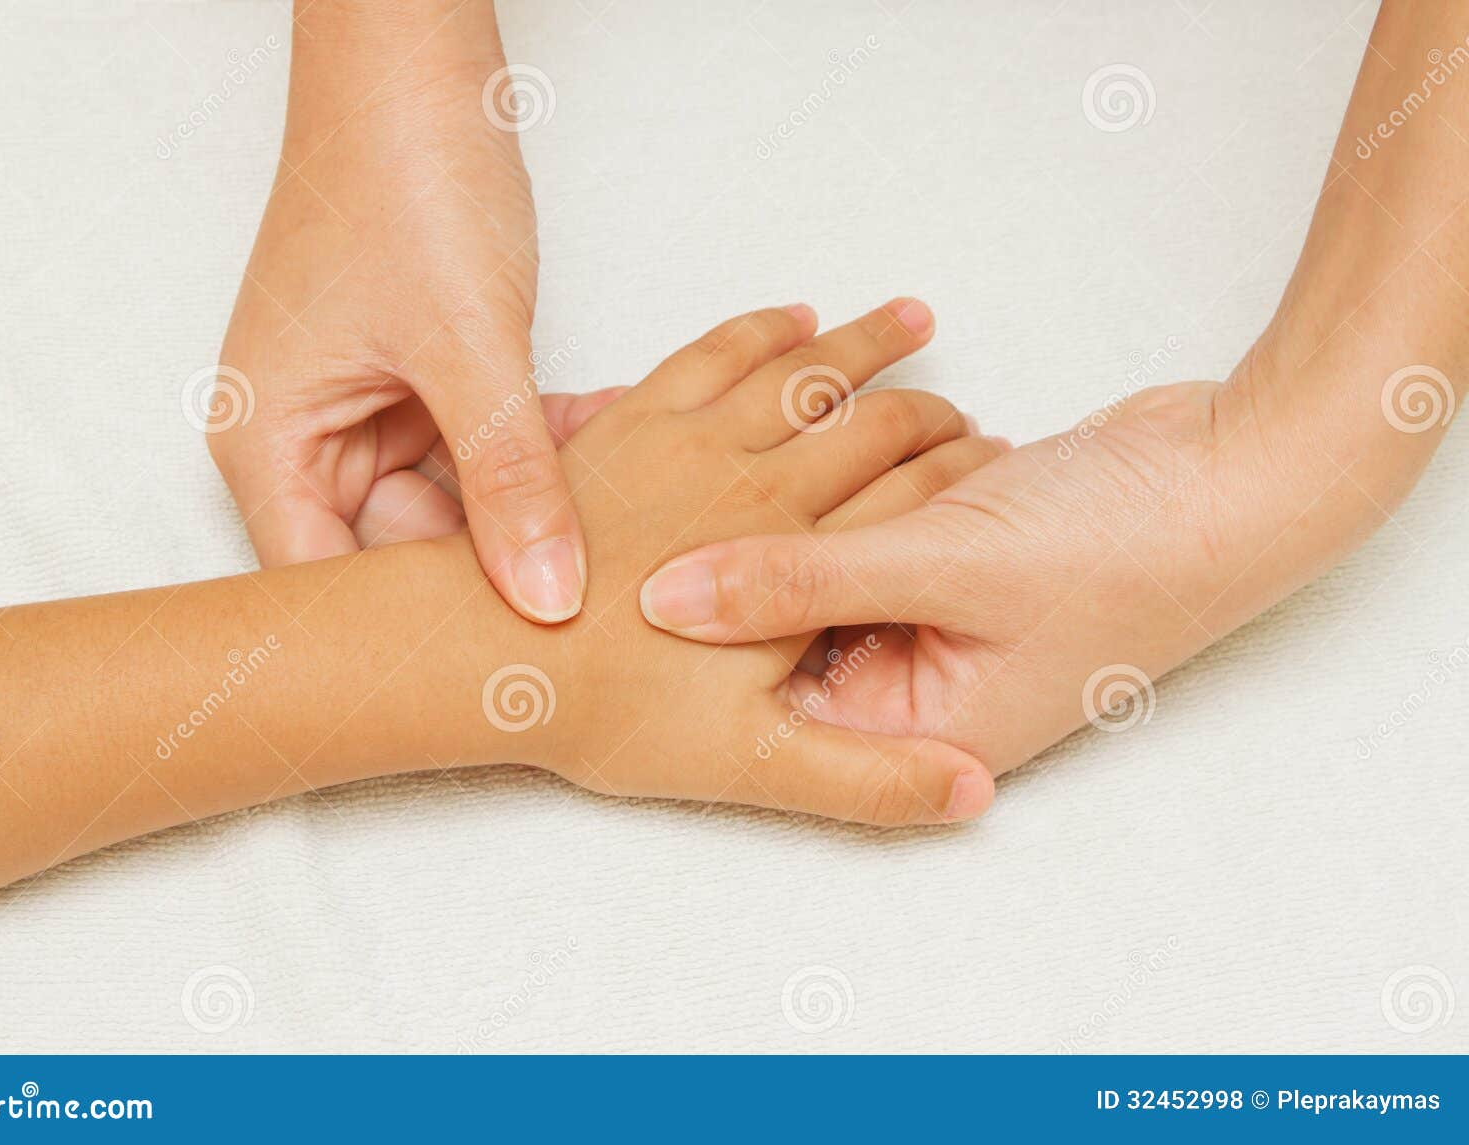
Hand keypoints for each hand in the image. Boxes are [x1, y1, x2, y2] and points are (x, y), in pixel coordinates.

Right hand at [208, 0, 592, 621]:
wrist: (418, 63)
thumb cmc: (403, 177)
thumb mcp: (465, 345)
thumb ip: (509, 477)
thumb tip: (546, 598)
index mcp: (272, 445)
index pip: (330, 591)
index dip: (408, 645)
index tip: (503, 687)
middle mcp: (313, 442)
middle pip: (407, 557)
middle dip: (505, 568)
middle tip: (603, 599)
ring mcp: (373, 413)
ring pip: (466, 505)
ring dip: (544, 500)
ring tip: (635, 520)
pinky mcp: (428, 385)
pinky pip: (493, 448)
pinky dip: (550, 445)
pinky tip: (624, 437)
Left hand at [505, 300, 1005, 823]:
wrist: (477, 652)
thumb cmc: (608, 710)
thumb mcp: (754, 764)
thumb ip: (868, 777)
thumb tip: (970, 792)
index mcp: (801, 561)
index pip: (909, 497)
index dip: (963, 477)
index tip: (998, 462)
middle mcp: (756, 485)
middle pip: (868, 422)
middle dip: (928, 405)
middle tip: (968, 396)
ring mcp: (692, 441)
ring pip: (801, 373)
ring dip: (862, 345)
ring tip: (908, 321)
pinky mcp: (634, 421)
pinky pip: (715, 352)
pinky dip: (761, 331)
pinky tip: (785, 320)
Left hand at [635, 350, 1422, 774]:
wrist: (1243, 479)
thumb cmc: (1118, 551)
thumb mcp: (942, 569)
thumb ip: (801, 583)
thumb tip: (664, 603)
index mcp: (907, 718)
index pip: (765, 693)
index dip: (692, 631)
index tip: (622, 562)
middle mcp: (915, 673)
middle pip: (783, 620)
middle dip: (720, 549)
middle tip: (635, 480)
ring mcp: (935, 604)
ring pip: (820, 541)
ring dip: (775, 485)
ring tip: (689, 440)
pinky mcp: (953, 537)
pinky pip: (863, 497)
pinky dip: (834, 447)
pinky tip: (790, 383)